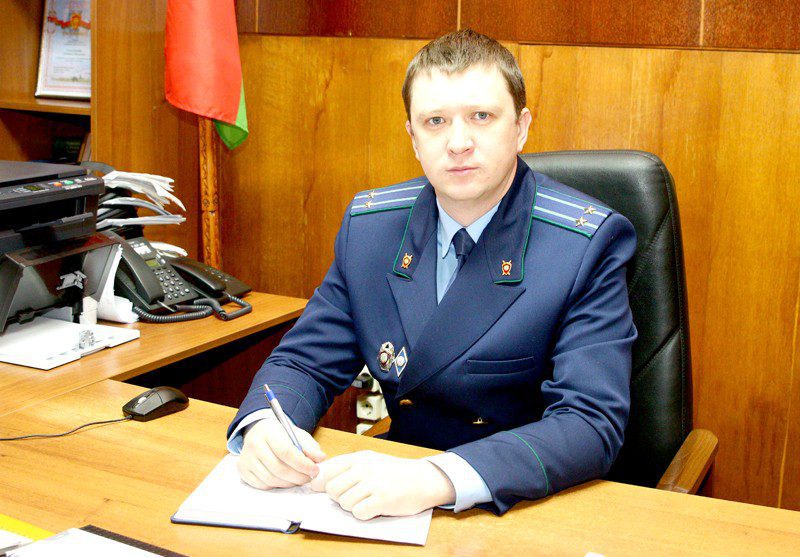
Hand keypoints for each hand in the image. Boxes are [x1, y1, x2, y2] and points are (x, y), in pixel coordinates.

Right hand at [237, 418, 326, 488]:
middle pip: (279, 468)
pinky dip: (277, 485)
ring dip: (289, 483)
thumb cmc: (281, 434)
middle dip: (298, 477)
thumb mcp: (297, 434)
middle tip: (309, 478)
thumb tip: (321, 459)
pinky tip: (285, 479)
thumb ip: (310, 447)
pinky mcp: (243, 470)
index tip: (315, 470)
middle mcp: (254, 444)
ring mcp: (246, 459)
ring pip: (271, 479)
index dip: (302, 464)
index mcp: (268, 432)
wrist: (259, 432)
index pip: (286, 452)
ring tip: (299, 479)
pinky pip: (262, 485)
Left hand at [309, 450, 454, 519]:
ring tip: (368, 500)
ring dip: (353, 506)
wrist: (424, 479)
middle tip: (355, 495)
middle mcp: (363, 468)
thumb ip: (344, 466)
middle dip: (339, 497)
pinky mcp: (382, 500)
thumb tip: (317, 478)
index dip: (321, 484)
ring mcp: (372, 484)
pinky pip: (358, 513)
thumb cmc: (395, 472)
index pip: (325, 471)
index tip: (327, 489)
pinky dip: (364, 514)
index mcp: (358, 458)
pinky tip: (374, 507)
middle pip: (332, 490)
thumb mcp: (369, 460)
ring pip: (344, 503)